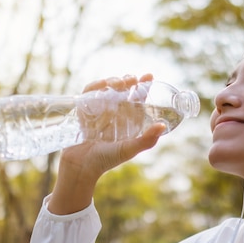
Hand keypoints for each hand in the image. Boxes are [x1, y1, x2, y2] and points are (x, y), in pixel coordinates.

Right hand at [47, 74, 165, 214]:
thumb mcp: (129, 150)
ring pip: (106, 88)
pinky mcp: (83, 110)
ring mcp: (97, 110)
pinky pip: (88, 93)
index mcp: (126, 121)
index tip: (149, 76)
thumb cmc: (106, 160)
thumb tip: (163, 125)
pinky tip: (102, 85)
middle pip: (122, 90)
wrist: (80, 166)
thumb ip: (146, 140)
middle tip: (132, 79)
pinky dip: (95, 86)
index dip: (143, 86)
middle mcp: (113, 113)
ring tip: (119, 83)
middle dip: (128, 81)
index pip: (136, 99)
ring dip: (113, 81)